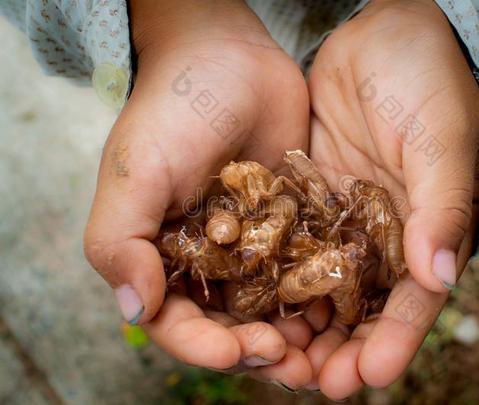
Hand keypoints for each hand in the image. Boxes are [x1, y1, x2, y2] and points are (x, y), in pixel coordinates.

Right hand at [84, 0, 314, 387]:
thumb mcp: (135, 172)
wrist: (229, 59)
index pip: (179, 323)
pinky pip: (305, 272)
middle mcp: (207, 261)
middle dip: (259, 353)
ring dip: (295, 337)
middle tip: (296, 365)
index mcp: (161, 258)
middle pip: (231, 327)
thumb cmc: (172, 112)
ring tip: (324, 354)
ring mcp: (252, 247)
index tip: (241, 350)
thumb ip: (120, 241)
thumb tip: (134, 310)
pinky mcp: (290, 227)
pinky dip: (320, 296)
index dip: (206, 346)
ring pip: (272, 310)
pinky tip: (342, 310)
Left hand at [304, 0, 478, 398]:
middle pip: (364, 307)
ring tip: (278, 358)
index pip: (413, 300)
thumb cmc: (428, 81)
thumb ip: (441, 208)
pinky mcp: (310, 198)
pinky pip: (292, 246)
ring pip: (323, 287)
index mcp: (427, 229)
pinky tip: (255, 304)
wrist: (385, 33)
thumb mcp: (441, 140)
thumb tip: (441, 278)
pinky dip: (277, 278)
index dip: (394, 341)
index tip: (369, 376)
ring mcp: (344, 219)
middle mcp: (385, 234)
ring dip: (304, 325)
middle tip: (313, 382)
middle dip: (342, 348)